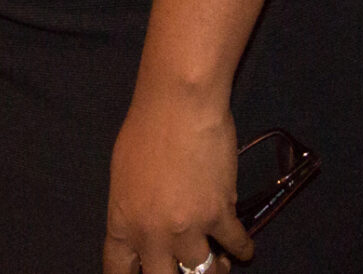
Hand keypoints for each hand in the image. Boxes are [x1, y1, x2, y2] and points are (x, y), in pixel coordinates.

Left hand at [103, 77, 251, 273]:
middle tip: (186, 270)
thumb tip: (149, 228)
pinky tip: (243, 249)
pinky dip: (241, 249)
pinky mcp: (219, 215)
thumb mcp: (124, 175)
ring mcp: (186, 229)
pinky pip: (235, 245)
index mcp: (122, 222)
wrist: (178, 105)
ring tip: (219, 264)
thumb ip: (134, 209)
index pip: (118, 270)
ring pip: (204, 271)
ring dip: (213, 269)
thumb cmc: (144, 128)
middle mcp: (151, 235)